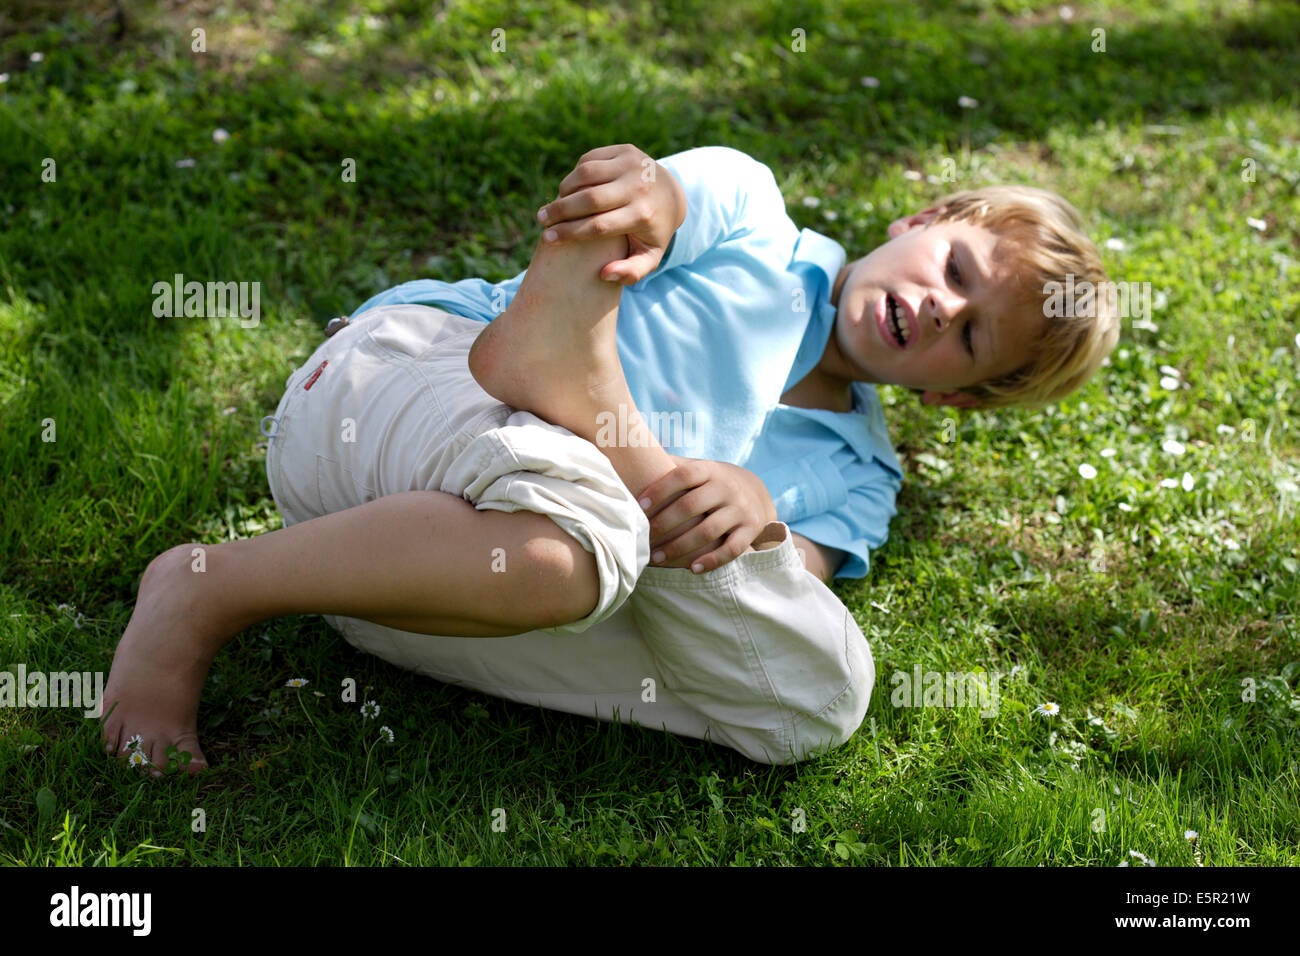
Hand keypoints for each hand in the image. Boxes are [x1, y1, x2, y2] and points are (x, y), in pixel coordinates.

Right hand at [535, 144, 685, 284]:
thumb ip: (631, 273)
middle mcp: (639, 187)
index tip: (548, 238)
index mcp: (643, 215)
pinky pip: (590, 159)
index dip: (569, 233)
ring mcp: (633, 164)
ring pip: (586, 174)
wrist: (673, 194)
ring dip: (564, 190)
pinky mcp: (626, 150)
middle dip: (560, 210)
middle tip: (541, 219)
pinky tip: (568, 189)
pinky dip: (575, 175)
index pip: (598, 226)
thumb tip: (604, 275)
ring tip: (553, 205)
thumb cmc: (653, 231)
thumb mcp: (650, 257)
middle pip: (590, 198)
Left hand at [637, 458, 778, 573]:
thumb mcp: (698, 468)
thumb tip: (631, 453)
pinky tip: (691, 568)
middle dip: (665, 523)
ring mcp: (741, 510)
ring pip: (709, 530)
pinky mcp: (750, 530)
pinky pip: (731, 549)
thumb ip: (670, 465)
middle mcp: (727, 488)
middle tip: (643, 538)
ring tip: (657, 558)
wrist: (756, 492)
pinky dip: (712, 560)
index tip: (639, 506)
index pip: (684, 475)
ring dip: (680, 547)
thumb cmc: (711, 483)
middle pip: (692, 505)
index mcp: (710, 470)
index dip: (660, 489)